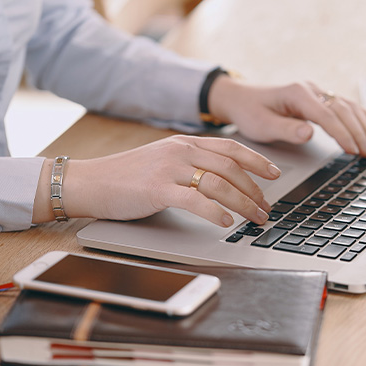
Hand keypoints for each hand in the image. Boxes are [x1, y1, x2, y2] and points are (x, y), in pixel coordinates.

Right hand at [32, 135, 280, 226]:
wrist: (91, 181)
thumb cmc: (126, 176)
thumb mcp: (162, 160)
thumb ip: (189, 164)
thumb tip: (220, 181)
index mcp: (184, 143)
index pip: (230, 148)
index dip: (256, 160)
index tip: (274, 173)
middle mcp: (180, 151)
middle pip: (231, 167)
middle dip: (255, 189)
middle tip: (267, 207)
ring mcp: (169, 169)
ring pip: (219, 184)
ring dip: (243, 203)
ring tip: (255, 218)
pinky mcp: (157, 190)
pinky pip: (195, 200)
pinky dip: (215, 212)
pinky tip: (227, 222)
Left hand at [208, 75, 365, 156]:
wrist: (241, 99)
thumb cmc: (250, 112)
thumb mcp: (262, 126)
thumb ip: (286, 130)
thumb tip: (309, 133)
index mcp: (297, 93)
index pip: (327, 115)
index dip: (342, 133)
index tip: (353, 150)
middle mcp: (310, 89)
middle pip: (343, 110)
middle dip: (358, 132)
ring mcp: (316, 92)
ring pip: (348, 107)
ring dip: (364, 126)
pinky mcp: (318, 99)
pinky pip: (346, 106)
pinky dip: (364, 115)